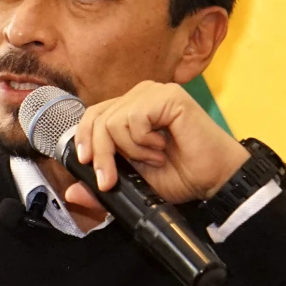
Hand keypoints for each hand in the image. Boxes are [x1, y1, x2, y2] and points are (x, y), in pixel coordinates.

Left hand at [64, 81, 250, 208]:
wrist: (214, 180)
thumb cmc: (180, 176)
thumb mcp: (132, 184)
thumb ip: (102, 186)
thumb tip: (71, 193)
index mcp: (130, 110)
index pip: (93, 115)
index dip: (84, 139)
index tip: (86, 165)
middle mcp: (140, 96)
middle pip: (98, 118)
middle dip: (101, 155)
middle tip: (111, 180)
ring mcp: (154, 93)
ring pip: (113, 121)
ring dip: (132, 150)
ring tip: (155, 158)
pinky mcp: (168, 96)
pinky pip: (134, 119)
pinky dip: (143, 142)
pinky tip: (163, 148)